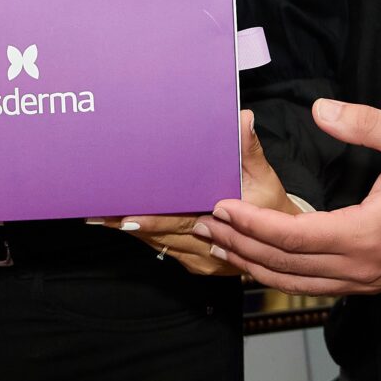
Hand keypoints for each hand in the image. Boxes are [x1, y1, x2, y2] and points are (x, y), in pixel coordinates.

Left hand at [94, 112, 292, 276]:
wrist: (280, 241)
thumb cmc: (270, 206)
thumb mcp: (264, 177)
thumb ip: (249, 150)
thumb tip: (243, 119)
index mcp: (226, 225)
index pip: (182, 222)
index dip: (153, 221)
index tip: (127, 217)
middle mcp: (211, 247)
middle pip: (163, 235)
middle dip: (129, 224)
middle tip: (99, 214)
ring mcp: (201, 258)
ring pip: (160, 244)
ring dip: (132, 231)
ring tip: (101, 217)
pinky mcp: (194, 260)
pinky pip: (164, 248)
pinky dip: (146, 235)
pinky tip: (123, 224)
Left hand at [195, 99, 380, 295]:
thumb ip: (365, 123)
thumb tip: (320, 109)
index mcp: (367, 234)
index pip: (294, 236)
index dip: (252, 224)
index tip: (221, 207)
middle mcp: (360, 267)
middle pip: (285, 265)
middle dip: (240, 245)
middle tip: (202, 225)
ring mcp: (362, 281)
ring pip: (294, 283)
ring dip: (252, 264)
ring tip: (217, 245)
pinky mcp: (365, 283)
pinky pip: (311, 286)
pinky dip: (278, 274)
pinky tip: (256, 261)